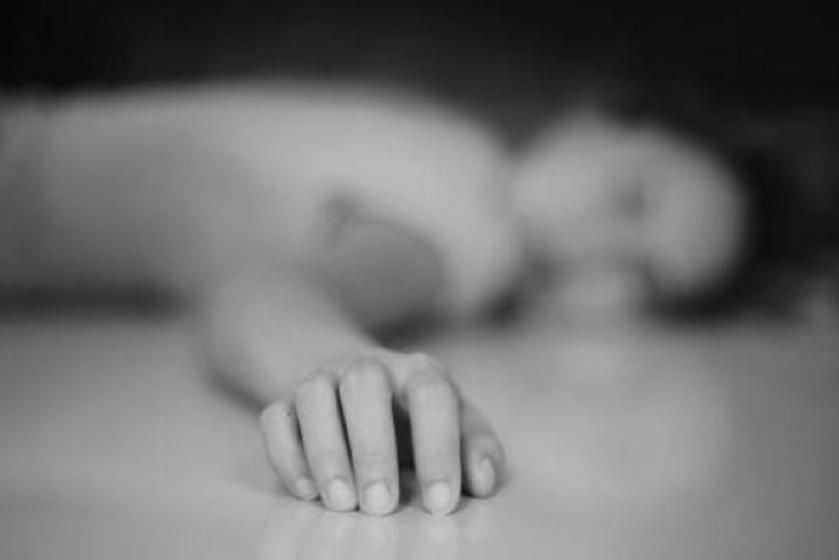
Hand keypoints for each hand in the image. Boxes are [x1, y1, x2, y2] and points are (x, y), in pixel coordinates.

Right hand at [259, 349, 504, 514]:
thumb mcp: (454, 423)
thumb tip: (483, 481)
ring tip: (342, 502)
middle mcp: (368, 366)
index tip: (441, 503)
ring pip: (314, 395)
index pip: (432, 394)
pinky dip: (286, 453)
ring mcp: (323, 379)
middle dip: (373, 447)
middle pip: (365, 384)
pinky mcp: (286, 401)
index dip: (439, 448)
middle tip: (381, 504)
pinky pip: (275, 416)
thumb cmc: (414, 415)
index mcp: (418, 371)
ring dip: (326, 451)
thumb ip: (476, 447)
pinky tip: (306, 491)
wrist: (354, 378)